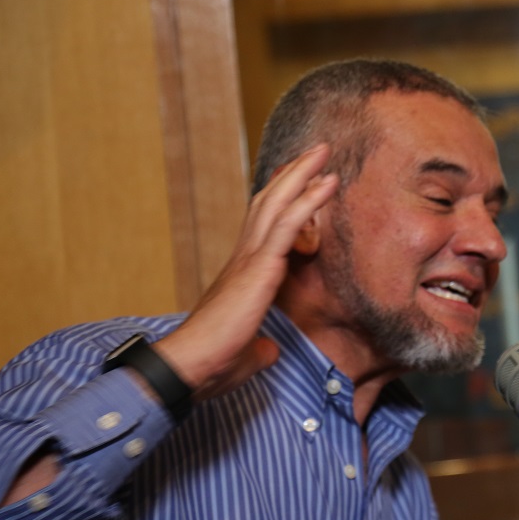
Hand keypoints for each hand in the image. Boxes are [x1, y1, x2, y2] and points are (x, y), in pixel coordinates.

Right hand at [154, 144, 338, 399]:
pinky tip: (327, 183)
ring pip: (278, 203)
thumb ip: (259, 344)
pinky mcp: (259, 268)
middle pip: (269, 202)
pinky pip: (289, 225)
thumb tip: (268, 350)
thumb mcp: (247, 352)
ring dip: (303, 173)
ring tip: (323, 151)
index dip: (282, 200)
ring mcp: (250, 258)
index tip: (299, 180)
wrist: (190, 368)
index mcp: (242, 273)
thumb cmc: (214, 363)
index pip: (264, 226)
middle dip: (293, 174)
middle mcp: (244, 257)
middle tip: (315, 151)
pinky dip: (309, 199)